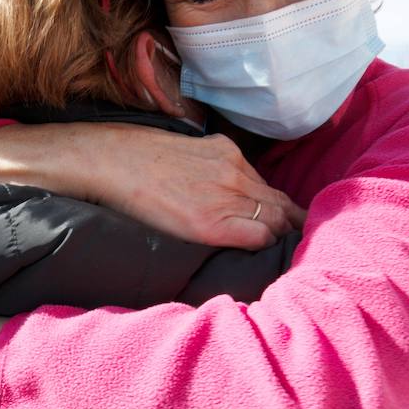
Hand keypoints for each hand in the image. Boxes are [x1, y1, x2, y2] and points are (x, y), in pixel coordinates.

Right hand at [38, 124, 304, 249]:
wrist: (110, 160)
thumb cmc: (137, 157)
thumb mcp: (185, 151)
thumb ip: (211, 166)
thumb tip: (222, 190)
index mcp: (227, 153)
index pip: (269, 186)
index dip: (282, 208)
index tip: (288, 223)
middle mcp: (234, 172)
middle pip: (280, 203)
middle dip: (292, 223)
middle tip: (298, 243)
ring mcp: (226, 195)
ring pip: (275, 220)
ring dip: (281, 236)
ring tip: (285, 254)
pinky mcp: (211, 222)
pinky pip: (258, 237)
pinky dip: (265, 246)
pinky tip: (263, 257)